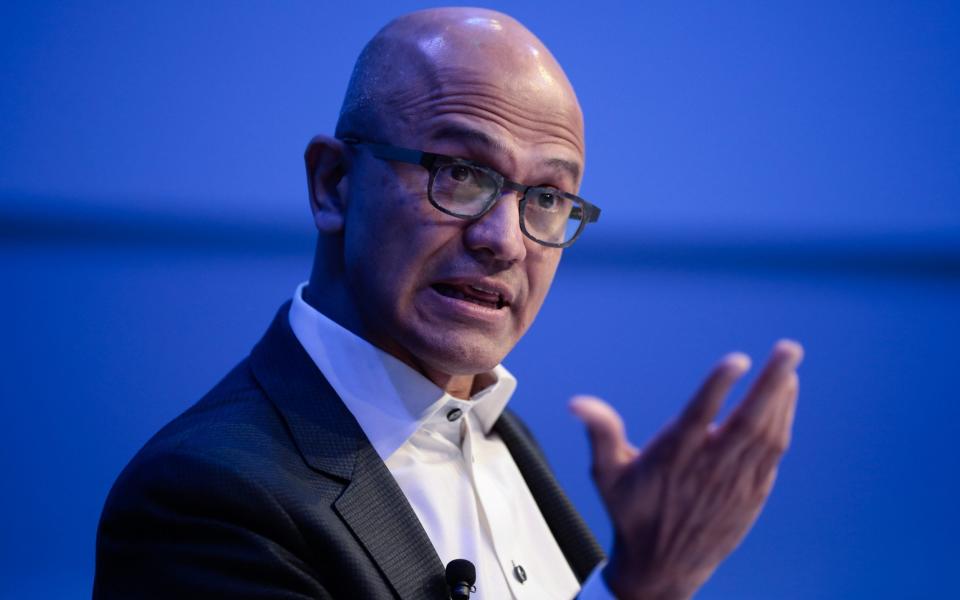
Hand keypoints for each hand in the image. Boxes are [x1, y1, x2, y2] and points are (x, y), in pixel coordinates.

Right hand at [570, 340, 802, 599]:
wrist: (662, 569)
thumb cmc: (631, 512)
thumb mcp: (607, 475)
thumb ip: (600, 433)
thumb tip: (576, 403)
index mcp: (672, 458)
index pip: (698, 417)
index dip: (717, 387)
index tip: (738, 360)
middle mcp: (708, 469)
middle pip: (746, 422)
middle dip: (770, 383)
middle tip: (790, 349)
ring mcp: (734, 482)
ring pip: (766, 435)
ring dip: (781, 398)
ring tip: (789, 364)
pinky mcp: (752, 493)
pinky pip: (773, 452)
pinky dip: (782, 421)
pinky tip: (786, 396)